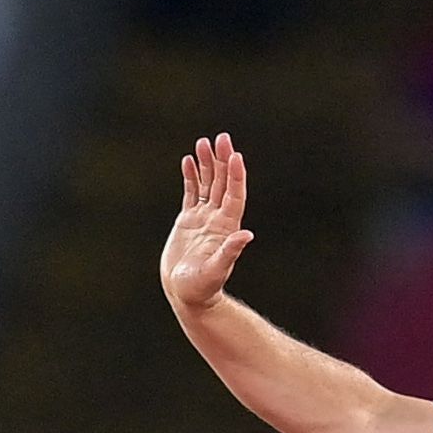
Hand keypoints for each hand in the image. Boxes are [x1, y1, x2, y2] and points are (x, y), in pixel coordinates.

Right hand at [160, 133, 257, 315]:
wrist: (186, 294)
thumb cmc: (201, 288)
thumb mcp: (215, 270)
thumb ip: (230, 252)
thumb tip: (246, 235)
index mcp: (226, 227)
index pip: (234, 194)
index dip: (236, 175)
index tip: (235, 155)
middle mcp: (217, 219)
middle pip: (222, 183)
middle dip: (221, 160)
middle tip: (220, 138)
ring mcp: (203, 218)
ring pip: (207, 184)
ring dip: (206, 164)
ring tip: (202, 143)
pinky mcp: (188, 221)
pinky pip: (191, 193)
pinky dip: (191, 177)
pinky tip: (188, 161)